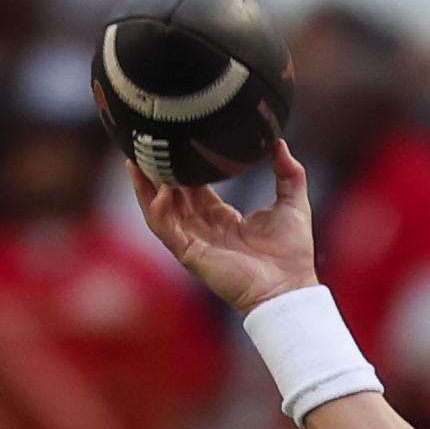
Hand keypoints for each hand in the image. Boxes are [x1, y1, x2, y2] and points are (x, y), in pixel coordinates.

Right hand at [134, 144, 322, 314]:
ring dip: (147, 188)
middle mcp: (204, 229)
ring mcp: (195, 242)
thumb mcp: (293, 202)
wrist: (289, 286)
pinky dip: (159, 212)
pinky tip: (158, 192)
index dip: (182, 168)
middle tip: (144, 145)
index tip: (174, 144)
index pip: (193, 188)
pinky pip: (167, 230)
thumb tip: (280, 142)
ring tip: (137, 163)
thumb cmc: (292, 252)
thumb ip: (288, 172)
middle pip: (171, 196)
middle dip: (155, 174)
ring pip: (161, 211)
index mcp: (223, 217)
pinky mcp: (191, 254)